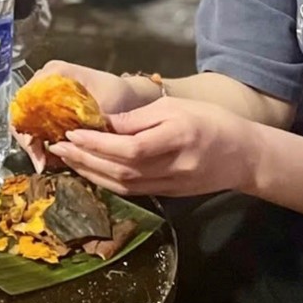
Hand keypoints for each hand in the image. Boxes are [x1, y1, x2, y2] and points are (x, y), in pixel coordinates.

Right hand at [10, 60, 157, 171]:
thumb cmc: (120, 99)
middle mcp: (45, 79)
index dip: (27, 135)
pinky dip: (44, 140)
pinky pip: (39, 123)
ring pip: (28, 121)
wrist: (133, 96)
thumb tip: (60, 147)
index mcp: (54, 74)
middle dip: (30, 142)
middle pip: (22, 114)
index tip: (40, 158)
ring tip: (50, 163)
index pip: (25, 105)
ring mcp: (47, 90)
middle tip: (43, 165)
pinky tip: (55, 154)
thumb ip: (81, 126)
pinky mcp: (52, 102)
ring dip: (36, 143)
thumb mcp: (100, 112)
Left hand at [51, 97, 259, 197]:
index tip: (73, 133)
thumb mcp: (176, 107)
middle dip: (86, 160)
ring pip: (123, 186)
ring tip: (67, 159)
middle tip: (58, 147)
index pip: (130, 148)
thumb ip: (139, 117)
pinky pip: (132, 191)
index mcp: (177, 139)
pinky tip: (91, 171)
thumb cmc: (212, 121)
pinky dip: (107, 182)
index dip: (98, 143)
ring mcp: (171, 185)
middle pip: (121, 170)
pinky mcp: (169, 195)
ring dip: (91, 173)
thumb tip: (105, 122)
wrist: (244, 156)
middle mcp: (172, 167)